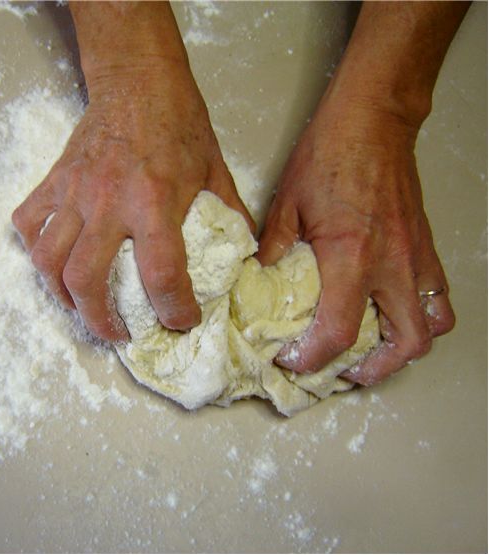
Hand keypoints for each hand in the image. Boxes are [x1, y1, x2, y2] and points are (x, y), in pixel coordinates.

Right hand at [12, 65, 253, 341]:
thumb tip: (243, 261)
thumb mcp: (216, 172)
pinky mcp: (54, 181)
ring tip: (83, 307)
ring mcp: (74, 192)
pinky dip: (35, 249)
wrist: (138, 81)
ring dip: (63, 296)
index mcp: (155, 201)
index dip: (173, 309)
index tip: (181, 320)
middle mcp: (108, 201)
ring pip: (48, 260)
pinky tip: (55, 260)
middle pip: (86, 279)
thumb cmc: (181, 126)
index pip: (161, 273)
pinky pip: (28, 224)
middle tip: (119, 333)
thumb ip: (229, 219)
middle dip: (100, 321)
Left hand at [257, 98, 454, 385]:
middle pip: (403, 345)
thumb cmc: (327, 156)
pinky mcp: (427, 247)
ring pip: (432, 326)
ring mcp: (417, 258)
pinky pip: (439, 297)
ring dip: (403, 349)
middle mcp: (392, 264)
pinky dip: (421, 317)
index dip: (313, 358)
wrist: (372, 121)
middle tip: (342, 372)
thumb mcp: (286, 205)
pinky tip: (392, 314)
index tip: (293, 359)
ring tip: (372, 352)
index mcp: (351, 256)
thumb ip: (273, 250)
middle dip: (372, 370)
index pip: (338, 332)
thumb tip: (258, 282)